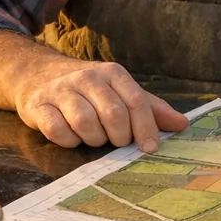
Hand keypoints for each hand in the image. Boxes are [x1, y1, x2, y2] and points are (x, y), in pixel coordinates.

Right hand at [11, 57, 189, 150]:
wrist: (40, 77)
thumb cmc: (91, 91)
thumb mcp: (122, 92)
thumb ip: (151, 108)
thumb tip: (182, 124)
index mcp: (112, 73)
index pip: (136, 101)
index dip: (146, 127)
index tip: (151, 148)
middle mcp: (87, 78)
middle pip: (113, 114)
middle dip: (119, 136)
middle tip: (117, 141)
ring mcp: (60, 90)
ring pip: (85, 123)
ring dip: (94, 139)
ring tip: (94, 137)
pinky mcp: (38, 105)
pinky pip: (57, 131)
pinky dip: (69, 141)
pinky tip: (72, 136)